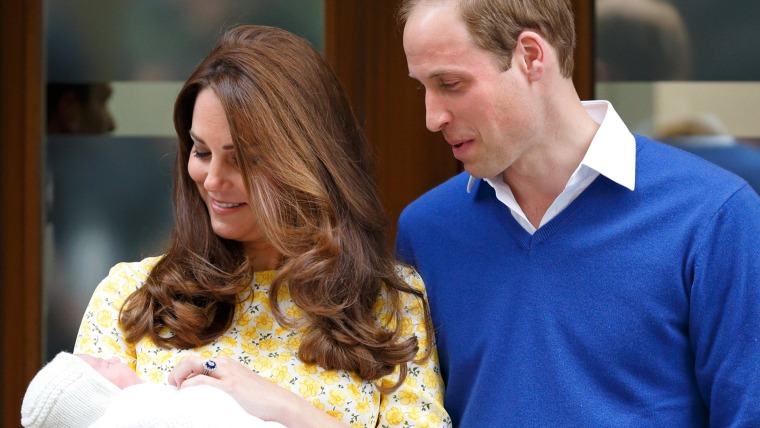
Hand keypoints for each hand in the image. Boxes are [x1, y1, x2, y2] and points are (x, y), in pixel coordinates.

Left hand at [169, 355, 346, 426]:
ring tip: (179, 392)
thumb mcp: (238, 385)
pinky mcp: (229, 386)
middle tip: (174, 388)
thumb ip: (222, 383)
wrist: (279, 403)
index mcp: (225, 362)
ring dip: (180, 379)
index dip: (181, 371)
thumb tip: (202, 390)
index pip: (194, 360)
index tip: (177, 384)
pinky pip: (201, 381)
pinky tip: (188, 395)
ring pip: (192, 367)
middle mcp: (223, 363)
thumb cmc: (259, 398)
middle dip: (176, 373)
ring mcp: (226, 373)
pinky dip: (190, 387)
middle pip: (189, 360)